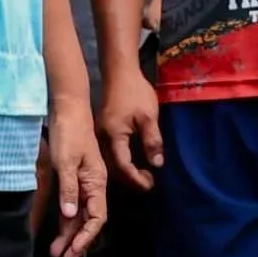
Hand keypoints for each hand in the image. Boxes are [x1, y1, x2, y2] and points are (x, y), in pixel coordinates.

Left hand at [44, 94, 109, 256]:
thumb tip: (71, 215)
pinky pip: (71, 205)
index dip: (86, 237)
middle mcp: (92, 186)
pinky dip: (65, 221)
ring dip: (69, 235)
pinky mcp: (72, 178)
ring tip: (56, 254)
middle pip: (88, 221)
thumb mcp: (66, 161)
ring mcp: (83, 183)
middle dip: (77, 243)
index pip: (96, 217)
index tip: (73, 252)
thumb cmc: (69, 132)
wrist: (67, 109)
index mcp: (96, 182)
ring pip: (78, 216)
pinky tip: (58, 232)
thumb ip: (68, 188)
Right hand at [101, 60, 165, 189]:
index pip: (123, 166)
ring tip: (142, 174)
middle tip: (149, 182)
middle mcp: (103, 138)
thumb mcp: (148, 117)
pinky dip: (121, 161)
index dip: (137, 178)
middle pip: (114, 168)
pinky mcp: (103, 129)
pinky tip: (132, 160)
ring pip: (110, 161)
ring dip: (126, 171)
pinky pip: (110, 152)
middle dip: (131, 178)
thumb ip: (152, 141)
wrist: (119, 72)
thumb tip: (157, 164)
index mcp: (113, 136)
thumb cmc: (135, 92)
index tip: (151, 184)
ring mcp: (101, 133)